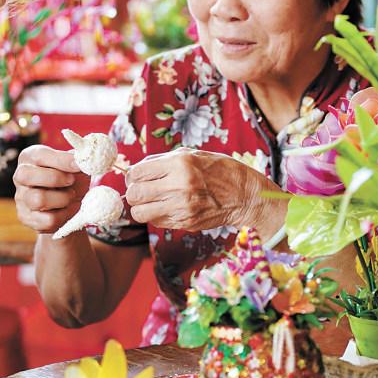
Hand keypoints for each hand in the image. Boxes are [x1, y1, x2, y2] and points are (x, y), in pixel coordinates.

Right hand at [13, 145, 90, 235]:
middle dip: (55, 178)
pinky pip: (47, 219)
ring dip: (62, 198)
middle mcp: (20, 176)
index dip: (61, 160)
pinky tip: (68, 209)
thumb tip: (85, 158)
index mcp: (30, 157)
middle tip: (72, 181)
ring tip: (71, 196)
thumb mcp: (74, 167)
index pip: (39, 155)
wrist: (68, 207)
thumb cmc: (70, 181)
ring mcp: (21, 198)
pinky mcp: (26, 217)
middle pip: (27, 175)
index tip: (78, 165)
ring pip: (38, 199)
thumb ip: (77, 160)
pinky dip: (64, 215)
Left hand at [124, 149, 272, 231]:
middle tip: (141, 190)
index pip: (137, 173)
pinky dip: (155, 216)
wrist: (245, 196)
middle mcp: (179, 186)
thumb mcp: (192, 155)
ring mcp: (182, 207)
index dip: (132, 176)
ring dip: (141, 207)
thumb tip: (136, 168)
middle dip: (133, 192)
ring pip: (140, 213)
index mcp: (180, 164)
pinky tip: (166, 208)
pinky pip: (156, 222)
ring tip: (151, 201)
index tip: (136, 177)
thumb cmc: (219, 171)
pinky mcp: (185, 223)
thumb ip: (163, 160)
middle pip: (134, 194)